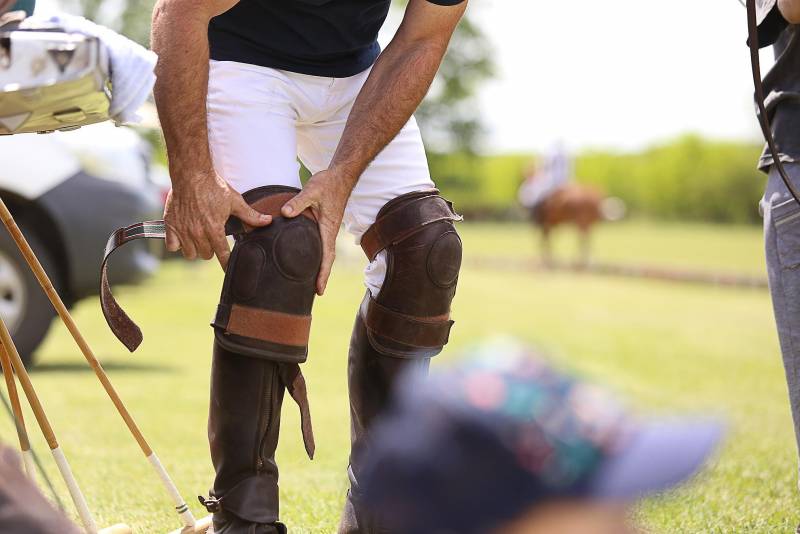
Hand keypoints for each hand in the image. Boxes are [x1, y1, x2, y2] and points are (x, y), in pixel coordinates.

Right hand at [164, 170, 271, 268]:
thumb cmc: (214, 187)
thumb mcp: (235, 201)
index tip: (228, 268)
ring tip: (199, 238)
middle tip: (212, 238)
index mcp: (214, 229)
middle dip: (211, 249)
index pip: (222, 255)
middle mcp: (198, 233)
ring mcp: (183, 230)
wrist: (191, 174)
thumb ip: (250, 215)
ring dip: (195, 249)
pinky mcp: (170, 225)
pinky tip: (183, 236)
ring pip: (190, 254)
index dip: (226, 263)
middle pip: (206, 255)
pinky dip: (177, 244)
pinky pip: (172, 246)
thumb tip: (268, 221)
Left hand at [281, 169, 350, 295]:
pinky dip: (319, 255)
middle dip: (323, 276)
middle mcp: (329, 232)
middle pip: (327, 259)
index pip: (327, 256)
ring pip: (325, 253)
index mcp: (328, 228)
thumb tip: (285, 213)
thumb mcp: (311, 191)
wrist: (340, 176)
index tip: (319, 289)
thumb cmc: (327, 184)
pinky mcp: (325, 224)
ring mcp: (328, 229)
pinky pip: (322, 244)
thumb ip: (298, 202)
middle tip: (317, 293)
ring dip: (321, 267)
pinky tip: (310, 258)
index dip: (323, 273)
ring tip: (313, 282)